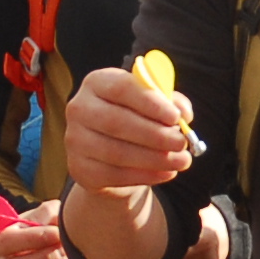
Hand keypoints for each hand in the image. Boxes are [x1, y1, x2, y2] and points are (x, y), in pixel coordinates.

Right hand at [0, 200, 76, 258]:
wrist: (57, 244)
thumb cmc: (48, 225)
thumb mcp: (47, 213)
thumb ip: (47, 214)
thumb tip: (52, 225)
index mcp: (1, 241)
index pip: (4, 242)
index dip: (31, 239)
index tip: (55, 233)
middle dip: (45, 258)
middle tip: (63, 247)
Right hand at [62, 64, 195, 196]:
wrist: (111, 155)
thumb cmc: (136, 120)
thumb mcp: (154, 104)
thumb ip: (170, 102)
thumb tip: (183, 112)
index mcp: (97, 83)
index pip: (121, 88)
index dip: (150, 103)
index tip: (176, 117)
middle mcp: (80, 108)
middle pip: (116, 122)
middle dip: (155, 134)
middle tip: (182, 142)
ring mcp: (75, 140)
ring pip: (116, 152)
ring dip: (155, 158)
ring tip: (182, 160)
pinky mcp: (79, 168)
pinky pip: (114, 175)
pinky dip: (145, 175)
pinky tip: (166, 172)